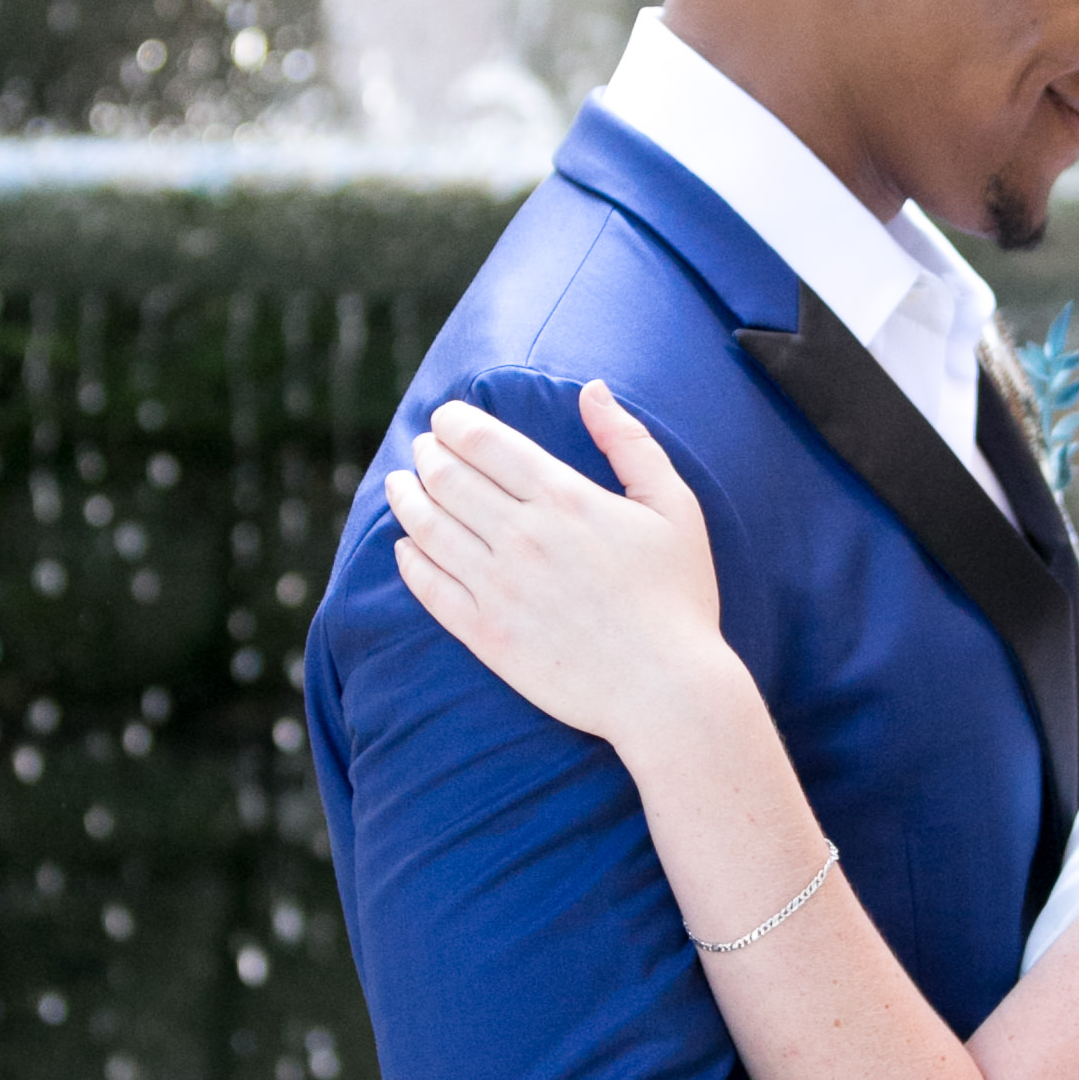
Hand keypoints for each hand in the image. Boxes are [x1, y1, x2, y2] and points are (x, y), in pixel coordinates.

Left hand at [388, 382, 729, 745]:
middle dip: (427, 455)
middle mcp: (522, 537)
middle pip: (447, 478)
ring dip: (405, 498)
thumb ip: (631, 443)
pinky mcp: (486, 636)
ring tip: (399, 485)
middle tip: (422, 449)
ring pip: (428, 527)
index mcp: (564, 498)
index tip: (446, 419)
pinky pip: (428, 588)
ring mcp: (498, 588)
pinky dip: (408, 559)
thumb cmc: (678, 597)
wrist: (667, 690)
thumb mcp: (674, 508)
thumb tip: (594, 390)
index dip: (454, 423)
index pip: (485, 443)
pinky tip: (405, 546)